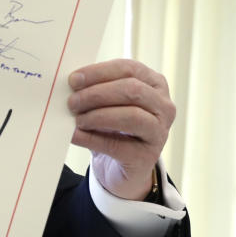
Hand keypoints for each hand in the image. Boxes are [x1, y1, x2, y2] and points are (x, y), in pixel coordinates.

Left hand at [68, 59, 175, 200]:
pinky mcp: (147, 157)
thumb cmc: (112, 128)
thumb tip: (72, 83)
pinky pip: (118, 145)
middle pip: (132, 90)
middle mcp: (163, 106)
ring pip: (131, 116)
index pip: (129, 69)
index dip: (100, 72)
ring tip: (77, 120)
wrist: (118, 167)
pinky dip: (92, 139)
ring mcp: (159, 132)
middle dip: (97, 94)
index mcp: (155, 84)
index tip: (74, 79)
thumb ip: (95, 90)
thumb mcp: (107, 104)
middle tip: (72, 102)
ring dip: (98, 116)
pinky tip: (76, 136)